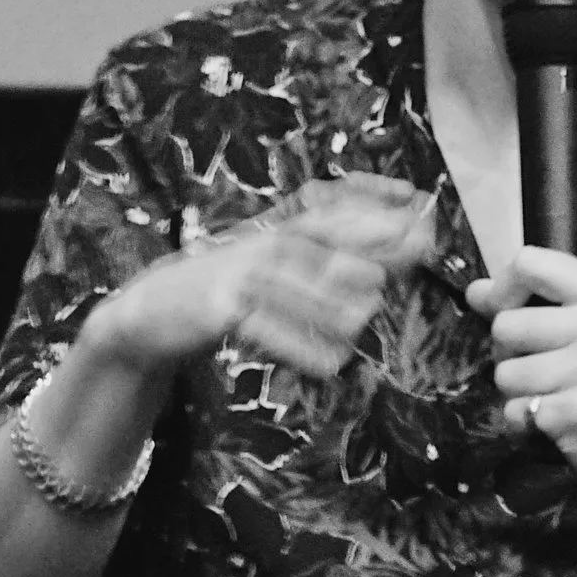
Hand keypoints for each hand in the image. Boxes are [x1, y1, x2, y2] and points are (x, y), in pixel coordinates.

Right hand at [94, 178, 436, 387]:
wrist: (153, 313)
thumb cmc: (230, 290)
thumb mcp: (276, 267)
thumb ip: (327, 262)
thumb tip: (393, 266)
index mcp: (281, 232)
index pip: (337, 214)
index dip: (380, 211)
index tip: (423, 211)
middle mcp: (265, 247)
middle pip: (326, 247)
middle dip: (372, 253)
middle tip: (409, 261)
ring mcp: (241, 276)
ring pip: (298, 289)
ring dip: (335, 306)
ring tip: (366, 318)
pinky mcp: (221, 310)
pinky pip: (268, 330)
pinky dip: (302, 349)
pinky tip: (333, 364)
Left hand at [471, 248, 576, 512]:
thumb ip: (546, 307)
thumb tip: (478, 291)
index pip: (532, 262)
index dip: (504, 287)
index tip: (506, 310)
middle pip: (505, 325)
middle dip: (512, 357)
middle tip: (550, 375)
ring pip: (504, 373)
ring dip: (521, 396)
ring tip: (560, 403)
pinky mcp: (576, 413)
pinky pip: (514, 412)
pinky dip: (527, 428)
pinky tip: (560, 429)